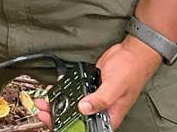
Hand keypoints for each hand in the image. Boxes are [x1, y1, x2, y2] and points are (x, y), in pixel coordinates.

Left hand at [34, 37, 160, 128]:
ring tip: (43, 102)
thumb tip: (84, 109)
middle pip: (77, 119)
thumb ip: (100, 99)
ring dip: (58, 105)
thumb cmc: (131, 70)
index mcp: (110, 115)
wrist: (133, 53)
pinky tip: (53, 91)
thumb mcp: (114, 86)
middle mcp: (102, 109)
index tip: (53, 122)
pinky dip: (64, 93)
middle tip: (43, 111)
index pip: (87, 129)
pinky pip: (75, 93)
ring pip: (74, 107)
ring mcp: (96, 98)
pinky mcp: (91, 87)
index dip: (69, 128)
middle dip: (58, 117)